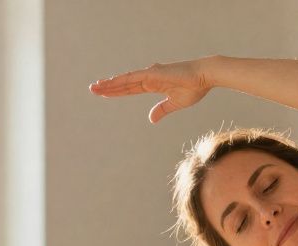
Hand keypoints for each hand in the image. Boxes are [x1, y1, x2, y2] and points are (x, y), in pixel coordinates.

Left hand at [89, 59, 211, 123]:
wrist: (204, 77)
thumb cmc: (194, 88)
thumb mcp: (175, 103)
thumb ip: (162, 110)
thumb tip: (151, 119)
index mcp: (153, 84)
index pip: (130, 89)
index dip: (117, 91)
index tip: (104, 93)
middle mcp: (148, 78)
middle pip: (124, 84)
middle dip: (108, 87)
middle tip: (93, 89)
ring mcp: (149, 74)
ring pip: (125, 80)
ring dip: (110, 84)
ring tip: (95, 87)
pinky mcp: (152, 74)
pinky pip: (132, 78)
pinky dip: (120, 81)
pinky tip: (109, 83)